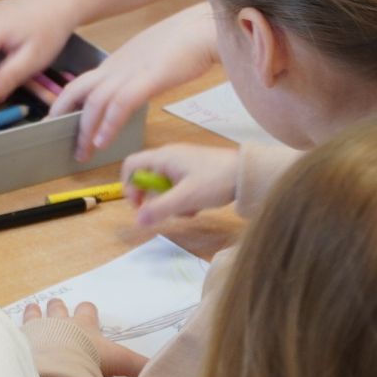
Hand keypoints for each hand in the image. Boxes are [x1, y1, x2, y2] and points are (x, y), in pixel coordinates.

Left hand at [20, 299, 146, 376]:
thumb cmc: (89, 359)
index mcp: (84, 326)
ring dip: (35, 312)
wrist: (58, 363)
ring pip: (35, 312)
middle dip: (58, 308)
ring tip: (32, 309)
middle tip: (56, 308)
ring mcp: (38, 328)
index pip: (88, 311)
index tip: (87, 311)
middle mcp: (61, 322)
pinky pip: (15, 327)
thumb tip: (161, 368)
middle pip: (59, 307)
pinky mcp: (21, 337)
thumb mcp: (119, 362)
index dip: (88, 311)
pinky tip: (12, 331)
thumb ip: (138, 365)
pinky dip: (15, 329)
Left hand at [52, 4, 218, 161]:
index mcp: (116, 63)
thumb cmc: (183, 44)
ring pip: (96, 101)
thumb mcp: (148, 60)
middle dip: (66, 120)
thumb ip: (133, 75)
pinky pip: (122, 103)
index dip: (64, 105)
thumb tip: (128, 95)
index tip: (56, 123)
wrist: (204, 29)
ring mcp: (131, 71)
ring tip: (83, 151)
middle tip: (64, 144)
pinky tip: (104, 141)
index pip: (79, 84)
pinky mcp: (150, 77)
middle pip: (78, 92)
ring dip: (86, 129)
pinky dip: (109, 123)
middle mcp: (117, 67)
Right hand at [119, 143, 240, 227]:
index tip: (138, 205)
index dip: (128, 186)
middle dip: (154, 198)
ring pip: (164, 184)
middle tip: (166, 213)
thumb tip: (137, 220)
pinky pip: (178, 185)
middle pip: (147, 177)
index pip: (131, 165)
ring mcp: (182, 163)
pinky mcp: (194, 170)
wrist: (247, 174)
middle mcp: (169, 156)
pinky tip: (197, 206)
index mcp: (163, 157)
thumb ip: (160, 208)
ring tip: (188, 210)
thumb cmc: (215, 181)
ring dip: (171, 201)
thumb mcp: (186, 198)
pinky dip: (182, 198)